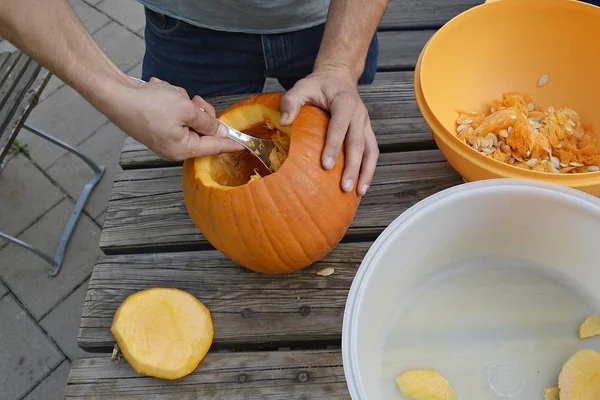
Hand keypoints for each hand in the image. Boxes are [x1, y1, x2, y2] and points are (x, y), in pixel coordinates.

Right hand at [107, 77, 242, 160]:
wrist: (114, 94)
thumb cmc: (148, 103)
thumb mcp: (186, 109)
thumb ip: (207, 122)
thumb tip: (221, 131)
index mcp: (182, 149)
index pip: (214, 146)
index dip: (231, 142)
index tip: (246, 145)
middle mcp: (174, 148)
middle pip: (202, 130)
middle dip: (200, 112)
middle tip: (194, 100)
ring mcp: (164, 138)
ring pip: (189, 118)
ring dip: (184, 103)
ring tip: (169, 94)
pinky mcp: (156, 126)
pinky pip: (175, 113)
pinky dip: (171, 100)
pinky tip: (159, 92)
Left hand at [279, 67, 378, 195]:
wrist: (339, 76)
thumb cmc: (319, 85)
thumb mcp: (302, 87)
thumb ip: (291, 101)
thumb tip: (283, 121)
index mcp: (345, 102)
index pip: (339, 127)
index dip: (333, 146)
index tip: (326, 166)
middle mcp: (359, 114)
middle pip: (358, 143)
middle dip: (353, 167)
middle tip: (344, 187)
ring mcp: (366, 124)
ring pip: (371, 151)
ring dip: (366, 172)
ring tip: (359, 192)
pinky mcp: (367, 132)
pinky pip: (372, 152)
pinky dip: (368, 169)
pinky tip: (361, 185)